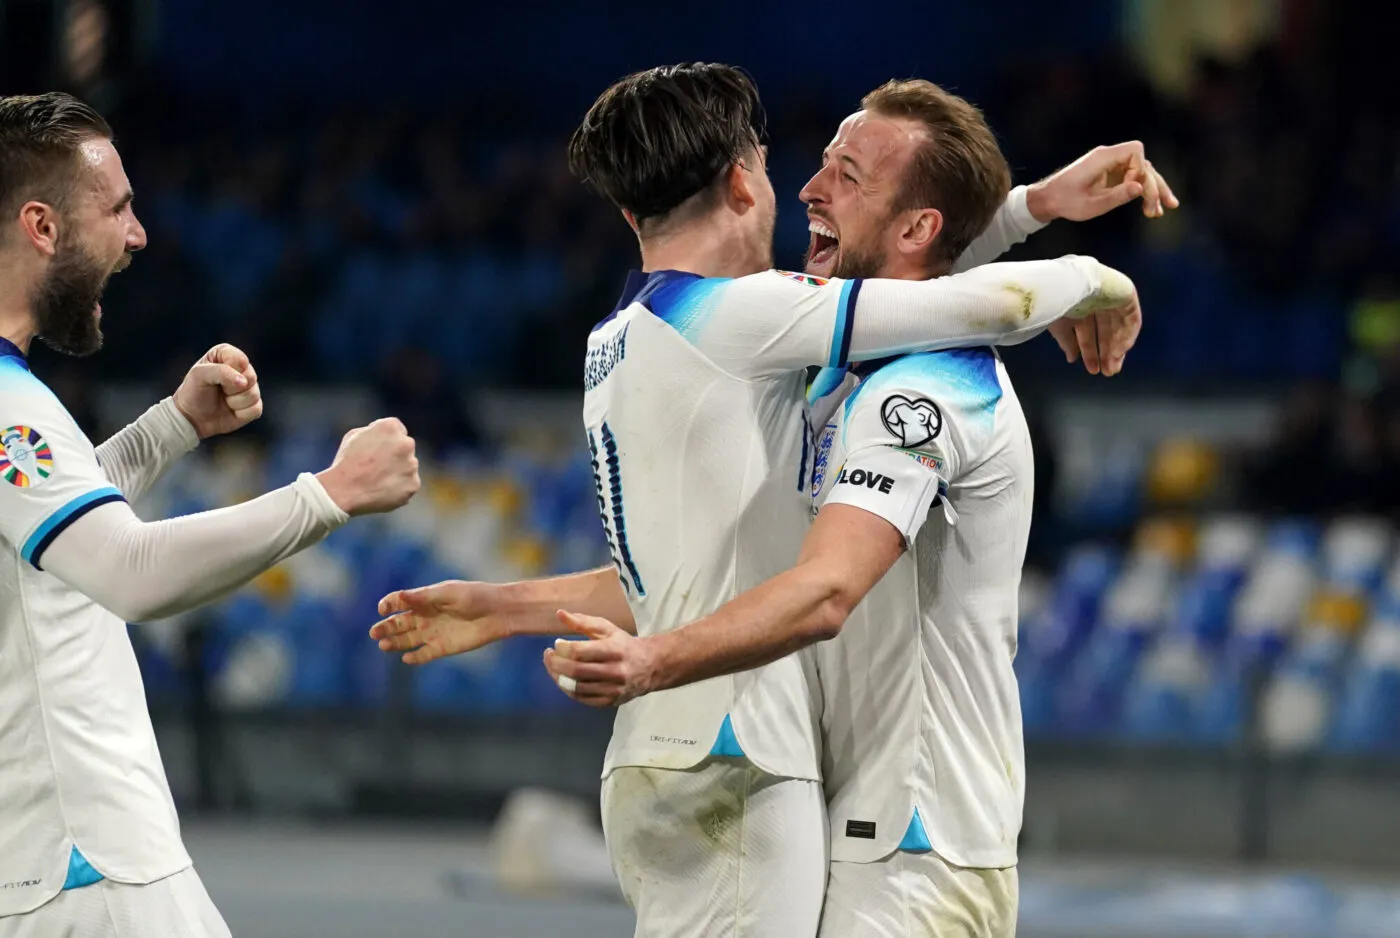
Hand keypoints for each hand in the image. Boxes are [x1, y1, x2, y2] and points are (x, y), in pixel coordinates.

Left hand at [172, 344, 262, 438]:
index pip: (240, 360)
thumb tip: (244, 382)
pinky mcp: (253, 405)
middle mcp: (241, 369)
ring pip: (254, 395)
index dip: (228, 371)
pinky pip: (256, 409)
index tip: (213, 376)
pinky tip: (231, 410)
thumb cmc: (193, 392)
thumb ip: (222, 371)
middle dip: (231, 388)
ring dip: (234, 402)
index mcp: (227, 354)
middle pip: (251, 377)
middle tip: (219, 390)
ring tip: (223, 401)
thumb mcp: (199, 374)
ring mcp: (249, 387)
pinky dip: (241, 413)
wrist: (192, 418)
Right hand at [315, 417, 419, 515]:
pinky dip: (400, 487)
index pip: (398, 429)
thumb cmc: (345, 463)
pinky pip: (409, 484)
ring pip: (409, 466)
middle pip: (405, 447)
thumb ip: (375, 431)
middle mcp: (406, 443)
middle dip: (395, 454)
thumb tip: (386, 436)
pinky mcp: (413, 484)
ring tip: (378, 480)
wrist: (343, 491)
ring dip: (399, 471)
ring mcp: (412, 465)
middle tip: (378, 467)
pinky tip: (383, 490)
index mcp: (390, 427)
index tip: (378, 450)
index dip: (387, 440)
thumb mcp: (354, 436)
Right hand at [371, 581, 510, 663]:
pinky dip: (414, 657)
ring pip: (407, 639)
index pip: (399, 602)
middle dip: (385, 627)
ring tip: (383, 645)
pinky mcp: (442, 647)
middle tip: (374, 633)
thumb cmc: (475, 596)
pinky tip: (406, 658)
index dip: (388, 604)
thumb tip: (399, 596)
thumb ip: (424, 597)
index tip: (383, 608)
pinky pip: (423, 654)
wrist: (498, 613)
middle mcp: (426, 616)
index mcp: (425, 599)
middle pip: (398, 623)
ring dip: (394, 642)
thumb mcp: (448, 593)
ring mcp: (433, 632)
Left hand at [542, 610, 655, 706]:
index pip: (579, 651)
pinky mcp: (611, 702)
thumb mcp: (607, 628)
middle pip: (575, 671)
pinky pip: (582, 699)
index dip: (562, 648)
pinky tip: (564, 680)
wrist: (650, 666)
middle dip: (555, 663)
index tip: (556, 644)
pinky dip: (568, 690)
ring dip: (558, 677)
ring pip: (576, 688)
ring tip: (553, 667)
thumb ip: (583, 622)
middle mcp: (615, 671)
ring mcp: (613, 689)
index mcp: (614, 650)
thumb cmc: (624, 644)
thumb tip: (559, 614)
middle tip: (548, 656)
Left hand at [1026, 141, 1179, 222]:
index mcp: (1102, 157)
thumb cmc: (1064, 202)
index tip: (1132, 189)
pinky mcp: (1110, 175)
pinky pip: (1131, 180)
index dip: (1139, 169)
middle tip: (1163, 207)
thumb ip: (1116, 196)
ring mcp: (1110, 166)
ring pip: (1140, 172)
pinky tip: (1151, 208)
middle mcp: (1108, 157)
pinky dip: (1141, 192)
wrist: (1047, 200)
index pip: (1135, 151)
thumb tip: (1140, 188)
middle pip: (1142, 163)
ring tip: (1164, 209)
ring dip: (1152, 190)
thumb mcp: (1090, 204)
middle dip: (1154, 184)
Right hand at [1050, 289, 1141, 375]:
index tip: (1093, 370)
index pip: (1088, 332)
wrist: (1068, 283)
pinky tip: (1121, 351)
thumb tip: (1072, 359)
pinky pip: (1131, 319)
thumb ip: (1067, 343)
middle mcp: (1095, 302)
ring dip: (1117, 348)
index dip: (1090, 352)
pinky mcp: (1126, 294)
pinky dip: (1127, 335)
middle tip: (1107, 372)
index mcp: (1078, 307)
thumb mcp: (1060, 327)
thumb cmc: (1057, 302)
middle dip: (1106, 352)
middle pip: (1105, 331)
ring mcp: (1112, 297)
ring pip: (1118, 327)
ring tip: (1113, 367)